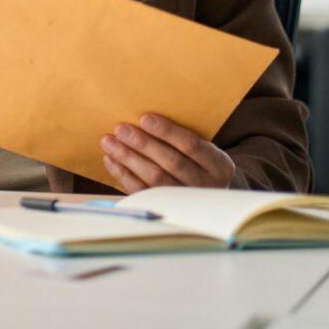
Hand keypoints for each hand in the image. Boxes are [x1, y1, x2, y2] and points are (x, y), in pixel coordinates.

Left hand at [100, 113, 235, 190]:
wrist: (211, 200)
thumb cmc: (200, 165)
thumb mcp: (205, 152)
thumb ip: (184, 140)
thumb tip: (145, 118)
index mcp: (219, 166)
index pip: (192, 146)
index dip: (167, 132)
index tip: (144, 118)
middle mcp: (206, 186)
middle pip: (171, 163)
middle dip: (143, 144)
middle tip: (120, 129)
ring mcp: (187, 202)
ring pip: (155, 179)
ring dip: (128, 158)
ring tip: (109, 142)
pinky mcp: (167, 210)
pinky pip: (142, 192)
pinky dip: (123, 175)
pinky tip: (111, 160)